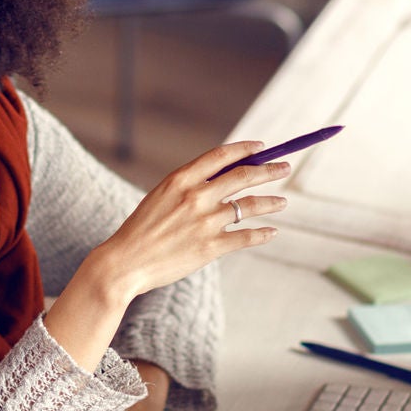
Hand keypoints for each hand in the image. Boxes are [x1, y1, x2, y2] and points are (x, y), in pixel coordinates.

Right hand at [77, 140, 289, 305]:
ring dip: (271, 202)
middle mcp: (196, 197)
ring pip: (249, 206)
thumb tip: (224, 179)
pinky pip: (245, 237)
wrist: (125, 263)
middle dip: (268, 170)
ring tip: (282, 202)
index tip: (261, 147)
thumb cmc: (142, 230)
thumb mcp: (160, 197)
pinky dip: (262, 233)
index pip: (221, 156)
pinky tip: (271, 231)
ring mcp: (205, 222)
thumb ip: (189, 187)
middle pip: (243, 176)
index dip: (245, 149)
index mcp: (180, 179)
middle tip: (285, 167)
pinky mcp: (210, 247)